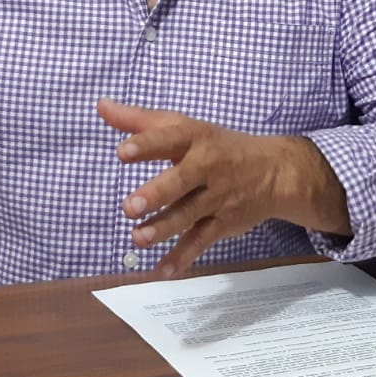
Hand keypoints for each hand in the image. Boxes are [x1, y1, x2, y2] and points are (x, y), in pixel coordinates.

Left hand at [97, 98, 349, 276]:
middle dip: (156, 194)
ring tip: (138, 238)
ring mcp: (216, 198)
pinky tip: (163, 270)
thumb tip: (101, 106)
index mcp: (194, 138)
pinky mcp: (223, 223)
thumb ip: (139, 120)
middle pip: (180, 181)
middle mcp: (206, 168)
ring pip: (188, 215)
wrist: (274, 172)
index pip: (169, 139)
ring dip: (163, 228)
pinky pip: (201, 241)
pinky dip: (184, 257)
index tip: (122, 152)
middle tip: (130, 206)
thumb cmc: (217, 146)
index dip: (146, 145)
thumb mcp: (183, 126)